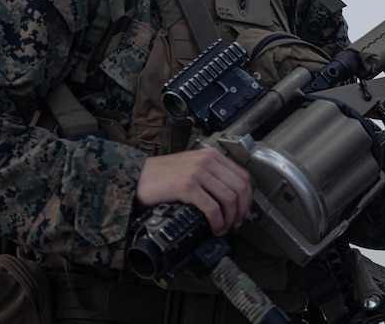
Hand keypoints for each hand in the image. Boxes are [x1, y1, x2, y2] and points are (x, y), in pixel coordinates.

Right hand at [135, 147, 251, 236]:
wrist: (137, 176)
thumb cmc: (162, 175)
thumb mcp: (192, 167)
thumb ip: (211, 176)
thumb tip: (230, 198)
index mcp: (211, 155)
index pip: (243, 176)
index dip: (248, 197)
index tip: (244, 211)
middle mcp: (207, 161)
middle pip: (239, 188)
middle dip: (242, 210)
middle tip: (236, 223)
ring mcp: (197, 173)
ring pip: (229, 199)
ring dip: (230, 219)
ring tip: (224, 228)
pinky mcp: (187, 186)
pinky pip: (212, 207)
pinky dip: (217, 221)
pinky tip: (214, 227)